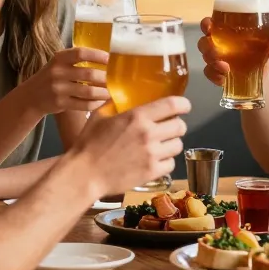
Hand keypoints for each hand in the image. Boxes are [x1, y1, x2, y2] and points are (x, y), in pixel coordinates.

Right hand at [19, 47, 110, 115]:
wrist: (31, 96)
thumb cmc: (51, 77)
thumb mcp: (59, 64)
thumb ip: (76, 61)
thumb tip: (106, 59)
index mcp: (59, 58)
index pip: (80, 53)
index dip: (97, 55)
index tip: (110, 58)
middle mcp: (57, 72)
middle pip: (88, 74)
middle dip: (105, 78)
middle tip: (115, 80)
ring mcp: (58, 89)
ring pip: (88, 91)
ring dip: (103, 92)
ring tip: (112, 92)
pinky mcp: (60, 104)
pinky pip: (83, 104)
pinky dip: (95, 103)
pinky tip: (101, 102)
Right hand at [72, 96, 190, 195]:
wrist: (84, 175)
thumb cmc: (88, 144)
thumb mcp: (99, 115)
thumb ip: (114, 103)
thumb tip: (122, 94)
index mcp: (138, 116)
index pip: (173, 105)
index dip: (183, 104)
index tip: (184, 106)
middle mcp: (149, 134)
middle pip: (180, 126)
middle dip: (176, 125)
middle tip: (168, 127)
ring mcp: (152, 154)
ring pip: (178, 145)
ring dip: (171, 143)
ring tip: (161, 145)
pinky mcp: (152, 172)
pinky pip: (171, 163)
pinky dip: (166, 161)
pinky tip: (155, 160)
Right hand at [198, 17, 268, 85]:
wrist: (261, 73)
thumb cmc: (259, 51)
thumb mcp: (267, 46)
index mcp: (226, 31)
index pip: (210, 24)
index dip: (206, 24)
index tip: (209, 26)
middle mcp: (217, 43)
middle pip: (203, 42)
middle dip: (207, 47)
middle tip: (217, 52)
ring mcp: (215, 59)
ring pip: (205, 58)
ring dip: (212, 62)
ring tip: (225, 68)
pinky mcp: (216, 73)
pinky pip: (209, 74)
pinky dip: (215, 77)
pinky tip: (223, 80)